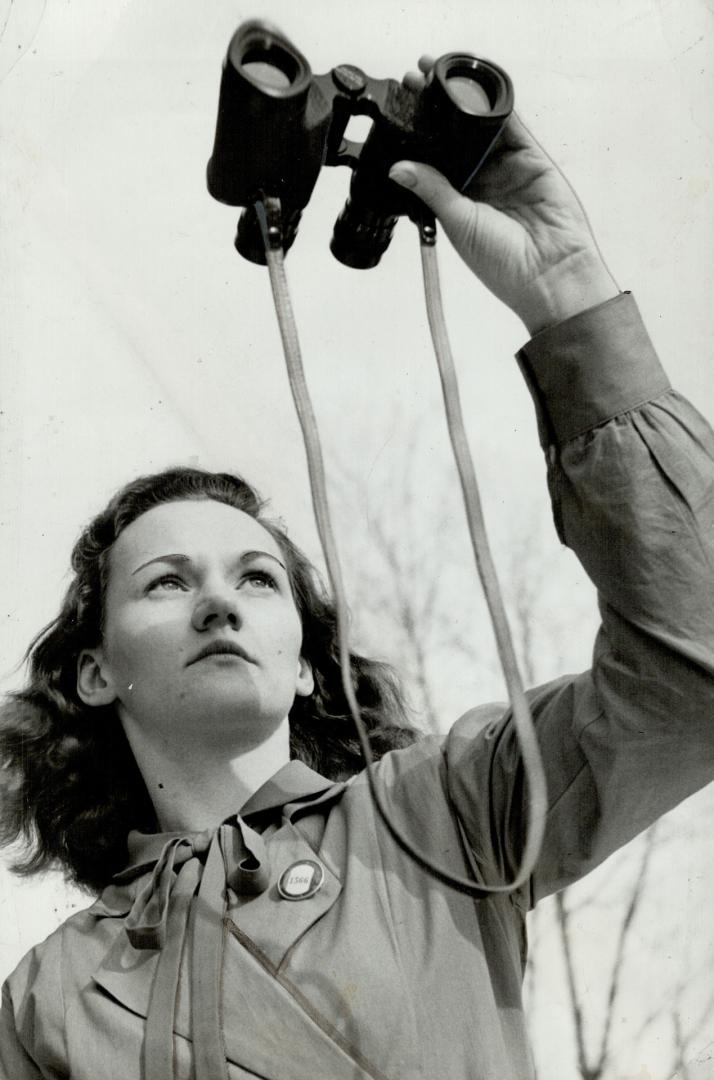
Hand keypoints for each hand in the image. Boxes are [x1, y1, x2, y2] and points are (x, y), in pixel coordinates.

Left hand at [391, 58, 619, 333]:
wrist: (550, 274)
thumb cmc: (504, 265)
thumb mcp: (458, 223)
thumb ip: (432, 188)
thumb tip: (398, 168)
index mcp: (458, 200)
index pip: (434, 159)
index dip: (417, 135)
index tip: (399, 111)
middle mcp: (481, 181)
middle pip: (455, 136)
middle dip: (435, 109)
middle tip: (413, 81)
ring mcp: (506, 168)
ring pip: (481, 125)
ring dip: (462, 100)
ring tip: (437, 74)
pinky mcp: (531, 158)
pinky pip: (512, 124)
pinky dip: (496, 103)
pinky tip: (477, 85)